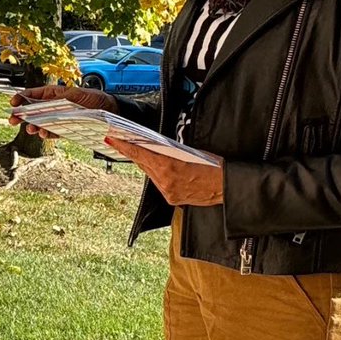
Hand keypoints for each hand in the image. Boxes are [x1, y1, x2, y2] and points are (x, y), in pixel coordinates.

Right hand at [8, 84, 118, 139]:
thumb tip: (48, 104)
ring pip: (41, 122)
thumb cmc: (95, 99)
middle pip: (33, 110)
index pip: (34, 94)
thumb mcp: (77, 95)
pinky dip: (46, 134)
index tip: (13, 103)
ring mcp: (59, 118)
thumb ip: (61, 99)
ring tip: (30, 129)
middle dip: (22, 115)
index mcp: (55, 93)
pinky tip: (43, 134)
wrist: (110, 112)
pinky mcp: (65, 129)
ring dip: (33, 126)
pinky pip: (52, 132)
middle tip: (12, 120)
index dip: (22, 97)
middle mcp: (55, 106)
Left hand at [106, 136, 224, 206]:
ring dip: (148, 164)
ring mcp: (168, 192)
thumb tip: (159, 147)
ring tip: (143, 153)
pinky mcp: (172, 199)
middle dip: (134, 153)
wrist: (227, 187)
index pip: (140, 154)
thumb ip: (172, 151)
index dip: (124, 146)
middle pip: (143, 164)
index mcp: (168, 166)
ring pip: (151, 174)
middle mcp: (165, 181)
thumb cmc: (214, 167)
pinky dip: (159, 175)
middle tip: (123, 142)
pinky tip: (161, 169)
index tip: (112, 140)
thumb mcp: (191, 152)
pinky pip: (160, 184)